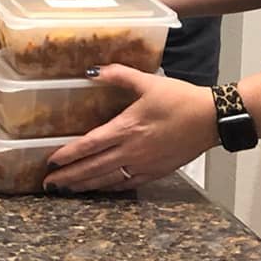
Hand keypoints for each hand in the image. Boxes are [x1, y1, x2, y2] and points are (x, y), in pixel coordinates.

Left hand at [42, 67, 215, 191]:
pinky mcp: (156, 172)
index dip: (69, 154)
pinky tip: (99, 189)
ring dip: (85, 185)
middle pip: (94, 168)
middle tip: (48, 184)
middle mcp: (132, 150)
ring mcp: (144, 164)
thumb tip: (92, 71)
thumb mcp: (148, 82)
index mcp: (128, 128)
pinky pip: (127, 184)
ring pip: (108, 179)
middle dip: (69, 177)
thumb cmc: (180, 99)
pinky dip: (109, 188)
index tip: (51, 162)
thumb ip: (118, 74)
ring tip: (66, 189)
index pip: (90, 145)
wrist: (212, 119)